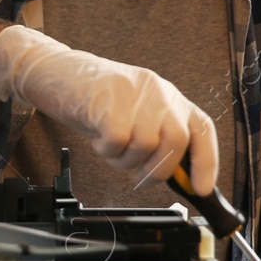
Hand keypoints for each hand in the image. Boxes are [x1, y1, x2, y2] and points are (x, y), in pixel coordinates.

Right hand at [0, 25, 217, 191]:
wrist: (53, 71)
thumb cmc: (91, 97)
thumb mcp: (133, 114)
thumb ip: (155, 138)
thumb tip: (175, 175)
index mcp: (167, 94)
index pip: (201, 129)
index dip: (206, 162)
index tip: (202, 189)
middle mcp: (156, 91)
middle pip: (176, 141)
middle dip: (158, 169)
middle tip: (137, 177)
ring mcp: (133, 94)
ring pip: (146, 145)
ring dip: (125, 160)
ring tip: (109, 149)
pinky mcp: (109, 101)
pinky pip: (118, 141)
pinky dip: (107, 151)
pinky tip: (97, 140)